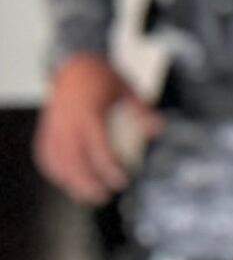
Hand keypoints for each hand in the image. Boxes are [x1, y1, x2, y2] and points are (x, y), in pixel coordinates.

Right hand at [34, 51, 148, 205]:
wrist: (74, 63)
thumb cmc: (103, 77)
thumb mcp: (128, 89)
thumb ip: (142, 111)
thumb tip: (159, 129)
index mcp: (89, 112)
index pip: (98, 146)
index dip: (109, 166)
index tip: (121, 181)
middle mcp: (68, 121)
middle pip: (75, 159)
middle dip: (88, 182)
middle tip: (104, 196)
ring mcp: (54, 125)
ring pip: (57, 160)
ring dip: (70, 181)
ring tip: (87, 196)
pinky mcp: (46, 128)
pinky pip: (45, 154)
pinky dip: (53, 170)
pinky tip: (65, 182)